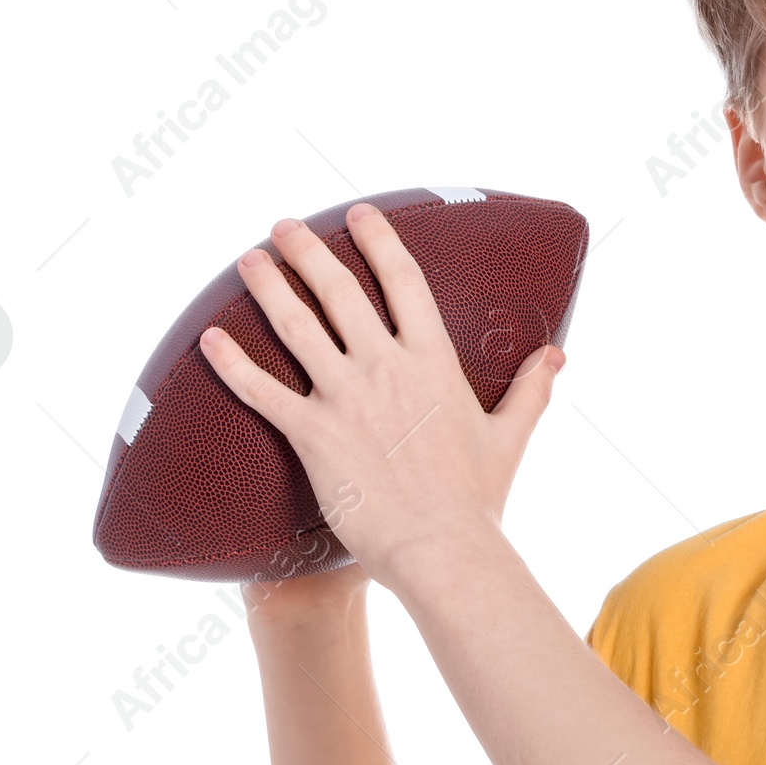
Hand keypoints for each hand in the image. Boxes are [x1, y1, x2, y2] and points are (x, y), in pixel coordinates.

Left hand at [198, 204, 562, 594]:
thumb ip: (531, 390)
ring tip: (248, 260)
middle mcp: (385, 368)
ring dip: (268, 288)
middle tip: (284, 227)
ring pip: (295, 327)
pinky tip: (209, 340)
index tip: (359, 215)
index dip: (378, 242)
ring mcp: (345, 398)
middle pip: (339, 291)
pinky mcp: (312, 434)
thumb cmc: (478, 500)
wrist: (442, 549)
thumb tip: (556, 354)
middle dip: (307, 251)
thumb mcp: (510, 437)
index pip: (403, 282)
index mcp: (433, 362)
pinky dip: (232, 364)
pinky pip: (262, 392)